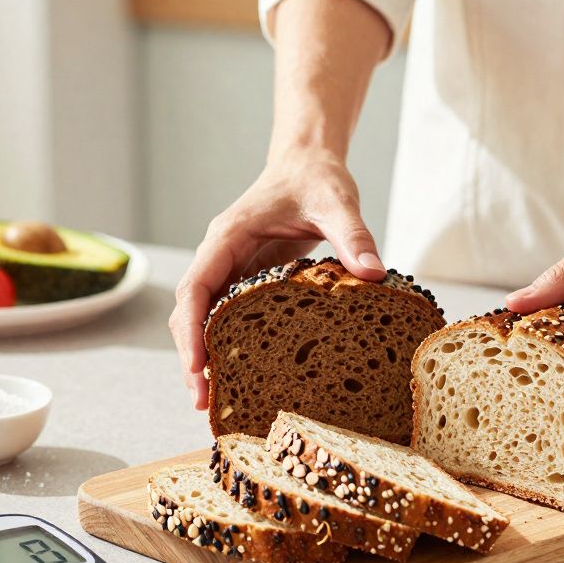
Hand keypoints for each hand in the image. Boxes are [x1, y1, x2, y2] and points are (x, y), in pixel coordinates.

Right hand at [169, 151, 385, 408]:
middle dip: (191, 356)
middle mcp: (220, 254)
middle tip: (202, 400)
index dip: (192, 330)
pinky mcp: (245, 277)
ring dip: (204, 356)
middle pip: (190, 311)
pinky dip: (226, 346)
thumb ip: (353, 235)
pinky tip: (240, 376)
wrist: (309, 161)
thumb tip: (373, 274)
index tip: (196, 367)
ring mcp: (230, 267)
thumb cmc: (317, 177)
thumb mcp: (337, 202)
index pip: (196, 287)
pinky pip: (227, 316)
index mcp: (228, 236)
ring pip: (203, 318)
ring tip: (212, 401)